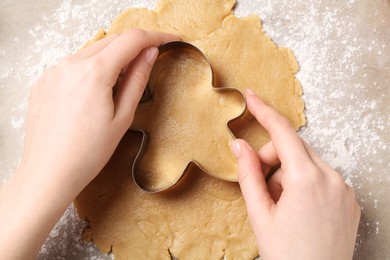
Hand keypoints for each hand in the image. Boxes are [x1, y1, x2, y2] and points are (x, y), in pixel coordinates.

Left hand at [0, 29, 178, 257]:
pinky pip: (73, 64)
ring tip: (120, 84)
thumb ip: (137, 79)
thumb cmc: (87, 153)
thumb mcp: (122, 117)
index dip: (156, 36)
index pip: (132, 40)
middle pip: (111, 41)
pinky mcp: (44, 82)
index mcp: (94, 72)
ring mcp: (54, 72)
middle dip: (134, 46)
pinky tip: (95, 91)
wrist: (49, 174)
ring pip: (91, 51)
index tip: (170, 40)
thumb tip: (150, 53)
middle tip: (150, 60)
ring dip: (111, 58)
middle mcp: (70, 65)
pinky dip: (90, 68)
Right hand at [231, 89, 360, 259]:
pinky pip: (322, 176)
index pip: (282, 132)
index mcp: (307, 179)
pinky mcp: (349, 199)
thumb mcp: (259, 213)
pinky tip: (299, 208)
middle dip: (272, 158)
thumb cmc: (286, 255)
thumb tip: (240, 145)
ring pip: (307, 162)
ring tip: (282, 204)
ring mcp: (344, 188)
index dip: (264, 111)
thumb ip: (248, 174)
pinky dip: (305, 183)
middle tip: (262, 185)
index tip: (251, 96)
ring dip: (289, 174)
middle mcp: (332, 178)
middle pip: (294, 148)